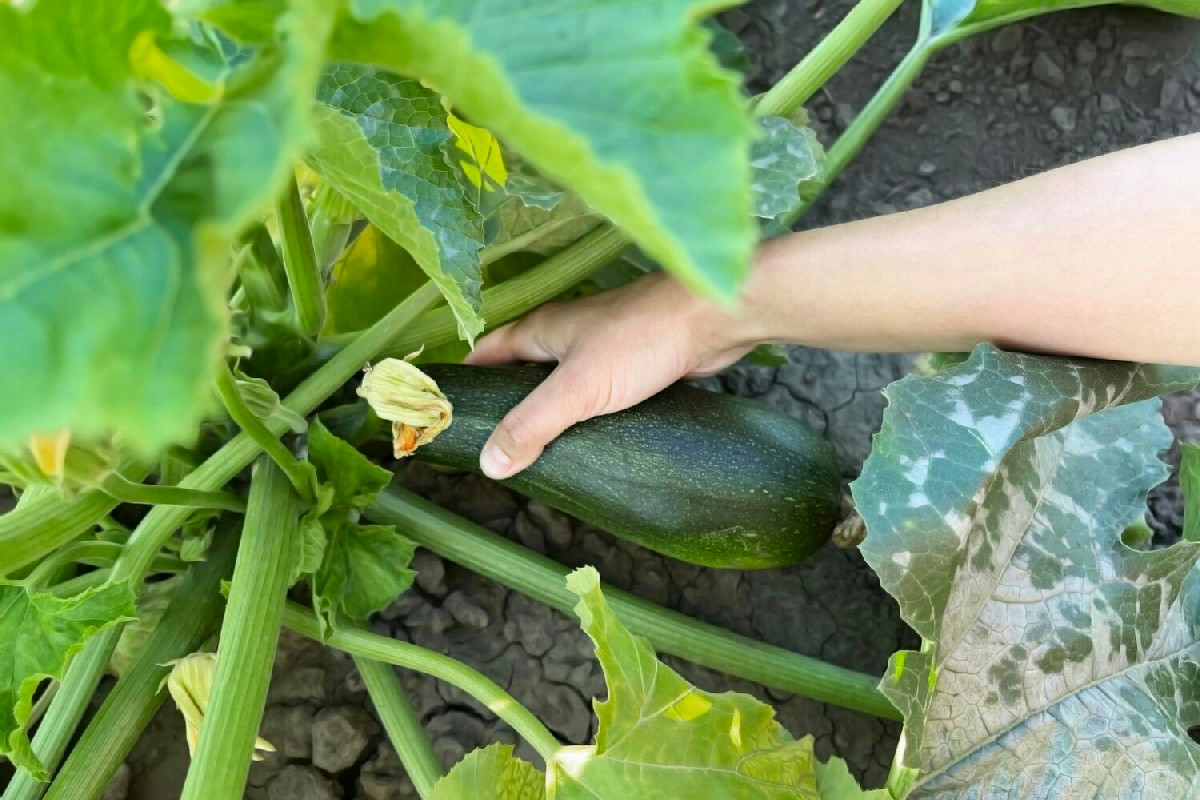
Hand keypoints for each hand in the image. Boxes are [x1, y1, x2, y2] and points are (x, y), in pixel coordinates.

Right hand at [465, 271, 761, 478]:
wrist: (713, 318)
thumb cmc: (641, 340)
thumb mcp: (577, 388)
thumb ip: (532, 424)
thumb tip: (489, 462)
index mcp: (542, 330)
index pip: (486, 354)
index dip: (466, 384)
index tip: (449, 417)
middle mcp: (566, 335)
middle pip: (521, 372)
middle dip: (507, 407)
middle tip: (494, 450)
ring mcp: (601, 349)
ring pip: (562, 385)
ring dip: (550, 413)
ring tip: (537, 456)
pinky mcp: (633, 366)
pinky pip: (597, 394)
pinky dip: (586, 416)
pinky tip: (588, 443)